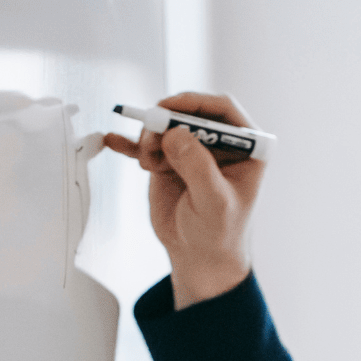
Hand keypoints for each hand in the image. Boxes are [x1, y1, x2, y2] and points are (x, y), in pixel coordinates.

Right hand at [103, 91, 264, 309]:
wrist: (199, 256)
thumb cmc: (219, 234)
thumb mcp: (214, 203)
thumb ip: (198, 167)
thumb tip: (176, 133)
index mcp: (246, 148)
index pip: (223, 111)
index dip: (196, 103)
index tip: (170, 108)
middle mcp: (219, 144)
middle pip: (189, 113)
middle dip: (167, 120)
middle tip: (150, 133)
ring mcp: (193, 150)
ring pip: (166, 126)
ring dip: (150, 137)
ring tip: (148, 163)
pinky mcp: (170, 160)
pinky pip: (148, 145)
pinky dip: (130, 143)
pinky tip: (115, 140)